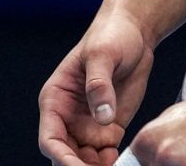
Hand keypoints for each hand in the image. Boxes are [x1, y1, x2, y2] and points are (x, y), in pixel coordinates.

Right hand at [37, 8, 155, 165]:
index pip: (50, 138)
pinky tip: (121, 159)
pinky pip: (105, 155)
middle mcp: (68, 117)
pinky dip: (110, 163)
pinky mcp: (109, 128)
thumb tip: (102, 116)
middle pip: (65, 155)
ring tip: (113, 164)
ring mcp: (88, 124)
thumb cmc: (111, 35)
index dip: (61, 157)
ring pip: (84, 159)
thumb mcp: (103, 54)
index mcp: (56, 98)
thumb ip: (99, 85)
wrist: (135, 32)